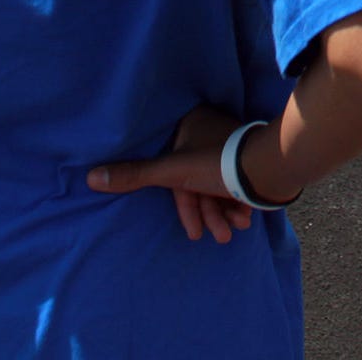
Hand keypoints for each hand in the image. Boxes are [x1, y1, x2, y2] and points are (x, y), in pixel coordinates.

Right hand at [87, 104, 257, 243]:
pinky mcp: (250, 156)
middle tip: (217, 236)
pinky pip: (237, 182)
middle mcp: (211, 130)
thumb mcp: (172, 173)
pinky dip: (237, 204)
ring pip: (219, 185)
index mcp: (191, 124)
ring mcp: (232, 144)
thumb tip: (90, 176)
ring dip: (224, 213)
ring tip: (233, 232)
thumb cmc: (218, 165)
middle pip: (198, 181)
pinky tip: (244, 220)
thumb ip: (134, 176)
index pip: (173, 167)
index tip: (192, 228)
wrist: (271, 167)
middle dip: (208, 214)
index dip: (182, 204)